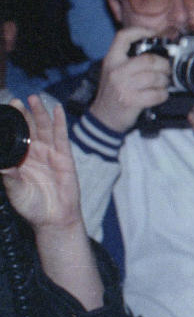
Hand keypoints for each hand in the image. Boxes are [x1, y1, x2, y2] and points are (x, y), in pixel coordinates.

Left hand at [1, 96, 82, 231]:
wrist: (54, 218)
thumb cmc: (32, 206)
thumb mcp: (15, 190)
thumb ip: (9, 175)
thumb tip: (1, 163)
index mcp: (20, 159)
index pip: (14, 137)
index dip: (11, 124)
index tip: (5, 111)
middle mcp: (34, 153)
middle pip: (29, 129)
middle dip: (23, 114)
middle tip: (16, 101)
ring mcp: (50, 153)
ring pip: (44, 129)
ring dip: (39, 113)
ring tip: (33, 98)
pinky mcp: (64, 156)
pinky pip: (61, 136)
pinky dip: (59, 122)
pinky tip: (57, 109)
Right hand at [89, 27, 171, 131]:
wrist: (103, 117)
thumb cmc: (113, 93)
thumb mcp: (114, 71)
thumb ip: (129, 60)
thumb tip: (157, 51)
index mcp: (111, 60)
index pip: (123, 37)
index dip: (141, 31)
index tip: (155, 34)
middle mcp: (116, 71)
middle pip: (148, 59)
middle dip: (164, 65)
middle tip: (167, 69)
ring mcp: (123, 86)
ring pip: (155, 77)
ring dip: (165, 81)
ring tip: (163, 83)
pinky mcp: (132, 100)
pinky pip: (157, 94)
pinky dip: (163, 94)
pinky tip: (160, 94)